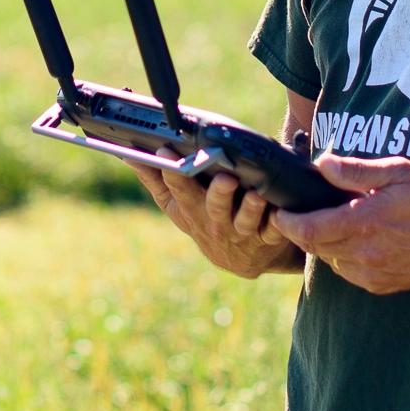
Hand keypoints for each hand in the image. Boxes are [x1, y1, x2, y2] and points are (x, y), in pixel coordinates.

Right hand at [134, 166, 300, 277]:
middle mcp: (216, 222)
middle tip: (226, 178)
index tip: (166, 152)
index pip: (178, 191)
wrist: (241, 258)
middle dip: (219, 193)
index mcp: (191, 210)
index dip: (173, 174)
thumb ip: (155, 181)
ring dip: (251, 208)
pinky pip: (275, 230)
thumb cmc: (204, 220)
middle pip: (215, 206)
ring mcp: (243, 232)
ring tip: (257, 195)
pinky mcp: (269, 237)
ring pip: (247, 219)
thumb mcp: (176, 206)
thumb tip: (129, 155)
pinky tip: (281, 211)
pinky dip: (279, 222)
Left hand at [270, 154, 409, 294]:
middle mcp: (364, 253)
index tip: (278, 211)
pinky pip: (347, 272)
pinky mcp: (381, 285)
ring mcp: (372, 274)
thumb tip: (322, 164)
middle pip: (314, 246)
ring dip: (324, 242)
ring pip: (330, 260)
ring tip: (333, 221)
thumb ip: (356, 171)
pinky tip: (357, 238)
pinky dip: (343, 256)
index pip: (309, 229)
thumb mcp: (398, 172)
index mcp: (365, 223)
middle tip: (299, 211)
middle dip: (301, 229)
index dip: (287, 222)